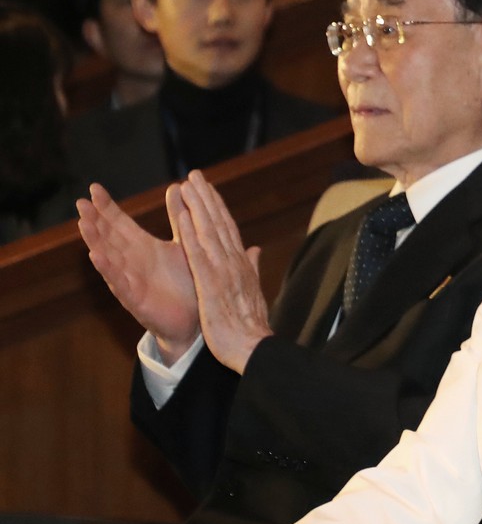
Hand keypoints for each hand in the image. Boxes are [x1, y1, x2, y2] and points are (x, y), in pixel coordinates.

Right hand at [77, 183, 198, 360]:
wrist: (196, 318)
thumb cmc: (188, 281)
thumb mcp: (184, 244)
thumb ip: (179, 218)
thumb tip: (177, 186)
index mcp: (143, 247)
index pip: (120, 223)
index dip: (107, 207)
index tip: (94, 188)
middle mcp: (132, 262)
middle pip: (109, 237)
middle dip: (95, 220)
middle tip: (81, 202)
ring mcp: (131, 280)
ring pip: (108, 258)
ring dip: (96, 241)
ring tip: (83, 224)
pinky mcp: (136, 300)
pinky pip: (120, 283)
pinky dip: (109, 269)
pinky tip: (96, 256)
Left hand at [173, 171, 271, 373]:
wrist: (254, 348)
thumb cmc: (251, 325)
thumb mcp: (253, 291)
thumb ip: (252, 267)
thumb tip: (256, 250)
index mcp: (240, 265)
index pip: (228, 230)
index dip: (217, 207)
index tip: (208, 188)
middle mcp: (233, 263)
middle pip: (219, 224)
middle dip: (207, 198)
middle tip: (196, 175)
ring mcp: (223, 272)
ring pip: (209, 234)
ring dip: (199, 209)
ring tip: (188, 186)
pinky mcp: (211, 286)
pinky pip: (199, 257)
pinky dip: (191, 237)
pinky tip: (183, 221)